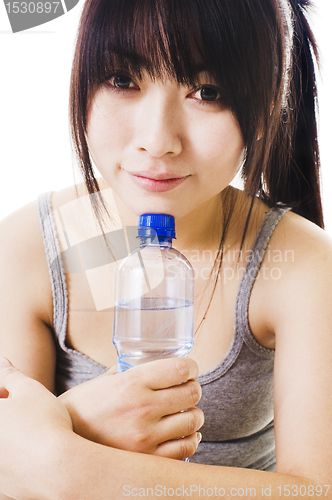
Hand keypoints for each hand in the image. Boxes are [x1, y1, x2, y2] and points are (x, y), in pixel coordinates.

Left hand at [0, 358, 72, 499]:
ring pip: (2, 445)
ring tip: (31, 431)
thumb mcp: (30, 389)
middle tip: (23, 410)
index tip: (14, 393)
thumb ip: (11, 375)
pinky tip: (35, 453)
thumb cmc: (45, 422)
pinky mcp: (2, 489)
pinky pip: (6, 469)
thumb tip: (2, 362)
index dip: (3, 392)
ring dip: (8, 436)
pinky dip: (16, 459)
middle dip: (5, 413)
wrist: (60, 468)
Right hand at [59, 357, 203, 459]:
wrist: (60, 442)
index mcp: (132, 383)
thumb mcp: (105, 380)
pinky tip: (185, 433)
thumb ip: (130, 370)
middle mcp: (142, 408)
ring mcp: (145, 437)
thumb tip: (152, 360)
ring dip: (194, 414)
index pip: (180, 369)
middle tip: (189, 388)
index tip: (191, 368)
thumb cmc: (83, 406)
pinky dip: (190, 439)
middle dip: (194, 388)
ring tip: (187, 412)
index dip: (191, 367)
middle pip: (191, 393)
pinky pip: (185, 449)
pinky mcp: (147, 459)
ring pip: (193, 420)